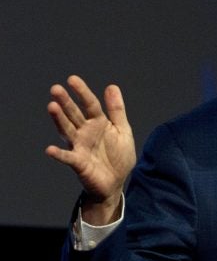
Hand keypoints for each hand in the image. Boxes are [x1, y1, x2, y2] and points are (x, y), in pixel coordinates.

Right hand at [45, 75, 136, 223]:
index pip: (89, 104)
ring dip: (59, 120)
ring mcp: (80, 146)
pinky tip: (50, 149)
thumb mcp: (122, 130)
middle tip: (55, 88)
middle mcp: (85, 132)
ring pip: (67, 130)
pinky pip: (67, 157)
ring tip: (52, 107)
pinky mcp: (78, 163)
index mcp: (98, 123)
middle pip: (74, 114)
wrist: (117, 181)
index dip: (82, 92)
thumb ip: (116, 110)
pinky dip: (59, 154)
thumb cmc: (118, 155)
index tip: (72, 79)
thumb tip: (111, 86)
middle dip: (65, 102)